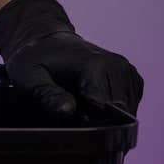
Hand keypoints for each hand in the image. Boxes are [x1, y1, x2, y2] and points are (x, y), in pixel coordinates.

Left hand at [0, 0, 143, 117]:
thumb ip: (47, 95)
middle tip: (69, 106)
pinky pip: (128, 110)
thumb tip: (68, 111)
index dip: (83, 120)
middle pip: (116, 116)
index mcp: (96, 65)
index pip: (102, 110)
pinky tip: (91, 101)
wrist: (48, 42)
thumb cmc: (35, 60)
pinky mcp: (134, 81)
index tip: (66, 112)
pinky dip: (112, 113)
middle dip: (94, 121)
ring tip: (78, 101)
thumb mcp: (29, 77)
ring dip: (103, 118)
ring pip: (125, 116)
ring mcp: (129, 73)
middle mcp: (118, 67)